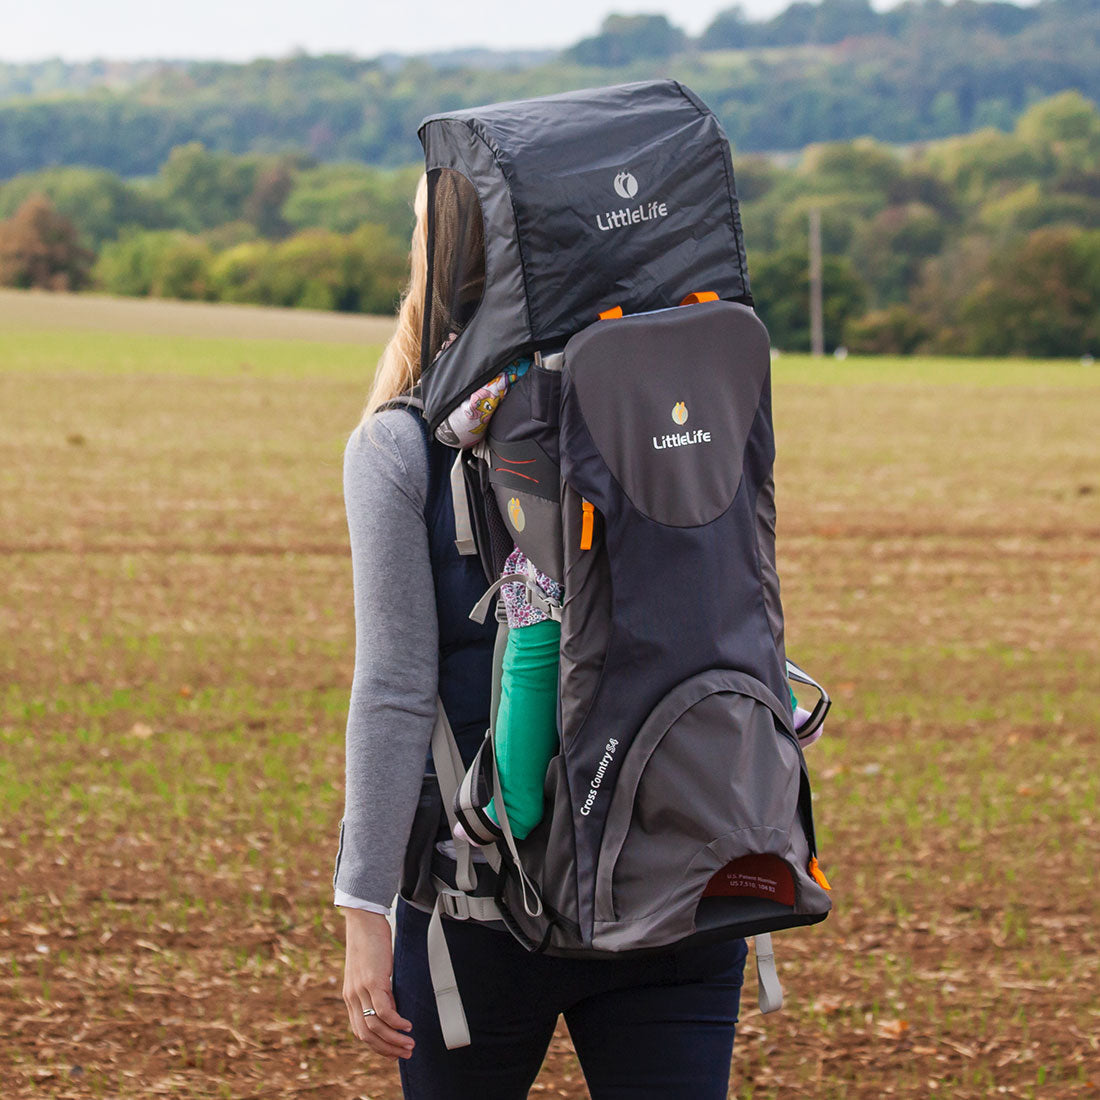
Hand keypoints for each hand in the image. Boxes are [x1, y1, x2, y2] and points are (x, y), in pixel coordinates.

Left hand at [341, 909, 414, 1059]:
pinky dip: (396, 1022)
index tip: (394, 1051)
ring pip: (375, 1027)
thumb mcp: (369, 972)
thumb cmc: (369, 943)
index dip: (377, 1046)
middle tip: (405, 1053)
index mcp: (350, 997)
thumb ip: (375, 991)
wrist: (363, 921)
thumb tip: (391, 1008)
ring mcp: (361, 990)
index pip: (360, 1032)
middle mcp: (352, 997)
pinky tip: (407, 1025)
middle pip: (366, 1035)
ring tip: (409, 1044)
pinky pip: (384, 1010)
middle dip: (387, 1049)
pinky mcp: (372, 981)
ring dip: (394, 1040)